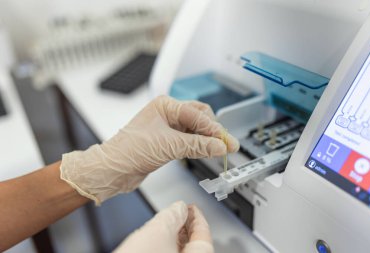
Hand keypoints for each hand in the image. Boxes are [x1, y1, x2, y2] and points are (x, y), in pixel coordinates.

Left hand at [60, 95, 238, 203]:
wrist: (113, 169)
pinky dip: (199, 146)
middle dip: (213, 131)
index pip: (198, 115)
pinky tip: (207, 151)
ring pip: (195, 130)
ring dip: (207, 139)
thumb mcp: (169, 145)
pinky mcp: (167, 142)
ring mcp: (167, 128)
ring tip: (220, 150)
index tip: (227, 142)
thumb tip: (219, 146)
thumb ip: (197, 145)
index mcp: (166, 106)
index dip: (214, 130)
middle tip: (226, 144)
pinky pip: (188, 140)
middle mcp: (167, 114)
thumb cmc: (129, 150)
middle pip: (199, 118)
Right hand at [113, 201, 213, 252]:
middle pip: (193, 245)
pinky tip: (156, 242)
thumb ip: (171, 216)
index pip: (203, 233)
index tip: (190, 207)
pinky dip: (165, 249)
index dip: (196, 216)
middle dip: (185, 226)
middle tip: (178, 212)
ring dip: (174, 238)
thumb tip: (179, 208)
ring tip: (165, 224)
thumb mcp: (157, 232)